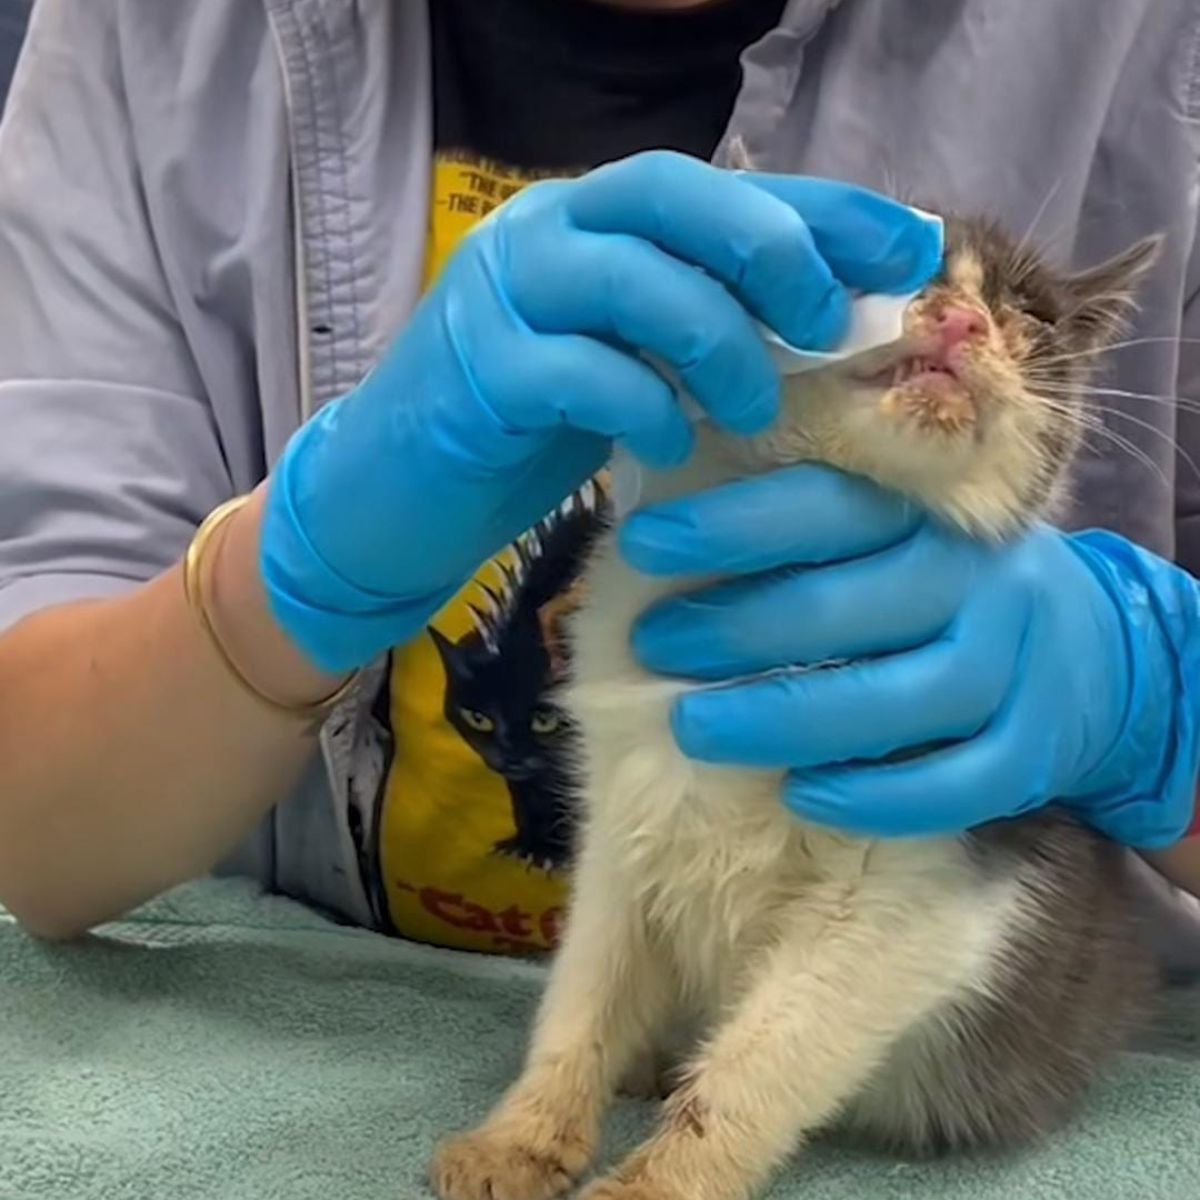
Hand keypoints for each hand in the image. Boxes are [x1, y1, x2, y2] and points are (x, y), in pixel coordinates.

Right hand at [258, 152, 940, 671]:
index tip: (908, 248)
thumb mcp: (630, 363)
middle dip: (771, 254)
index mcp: (590, 218)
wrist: (396, 494)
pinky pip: (580, 372)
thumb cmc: (529, 429)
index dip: (820, 208)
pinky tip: (675, 446)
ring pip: (630, 277)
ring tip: (758, 411)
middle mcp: (542, 231)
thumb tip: (837, 320)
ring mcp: (500, 296)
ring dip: (718, 342)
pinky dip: (646, 406)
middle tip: (828, 327)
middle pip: (671, 197)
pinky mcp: (476, 372)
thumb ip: (703, 326)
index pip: (718, 185)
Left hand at [624, 465, 1199, 848]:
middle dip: (737, 628)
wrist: (1094, 653)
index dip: (731, 524)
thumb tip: (662, 528)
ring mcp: (1016, 669)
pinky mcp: (1033, 754)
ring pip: (899, 700)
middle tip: (651, 645)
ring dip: (786, 719)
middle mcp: (980, 582)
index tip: (644, 543)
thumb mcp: (895, 535)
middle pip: (850, 607)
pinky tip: (802, 797)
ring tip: (695, 729)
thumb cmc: (944, 586)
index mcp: (933, 512)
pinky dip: (876, 797)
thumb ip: (808, 531)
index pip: (826, 506)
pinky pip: (954, 785)